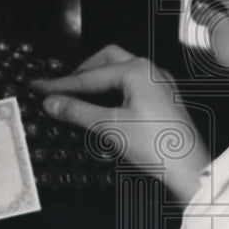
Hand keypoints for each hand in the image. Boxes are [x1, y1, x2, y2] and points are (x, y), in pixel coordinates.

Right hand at [31, 44, 209, 202]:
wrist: (189, 168)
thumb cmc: (156, 146)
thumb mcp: (109, 127)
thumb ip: (77, 111)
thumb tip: (51, 102)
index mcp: (137, 71)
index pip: (89, 76)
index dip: (60, 84)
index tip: (39, 87)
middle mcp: (150, 70)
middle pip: (106, 60)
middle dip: (81, 73)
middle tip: (60, 89)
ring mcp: (159, 82)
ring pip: (120, 70)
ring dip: (97, 80)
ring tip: (77, 96)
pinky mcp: (163, 97)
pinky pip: (132, 83)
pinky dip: (112, 89)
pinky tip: (103, 105)